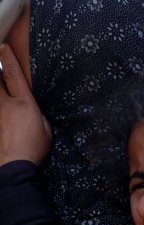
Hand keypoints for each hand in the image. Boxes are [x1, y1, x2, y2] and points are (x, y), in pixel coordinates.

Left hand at [0, 43, 49, 165]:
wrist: (14, 164)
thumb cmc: (33, 148)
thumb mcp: (45, 129)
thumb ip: (38, 115)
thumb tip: (33, 110)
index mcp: (24, 104)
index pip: (13, 76)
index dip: (9, 60)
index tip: (3, 46)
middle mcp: (6, 104)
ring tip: (5, 92)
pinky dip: (2, 103)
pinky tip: (5, 111)